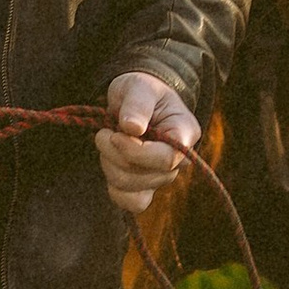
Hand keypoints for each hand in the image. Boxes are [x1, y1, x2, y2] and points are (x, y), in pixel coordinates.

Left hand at [97, 69, 199, 217]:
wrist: (136, 100)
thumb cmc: (141, 90)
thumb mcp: (138, 86)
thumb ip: (137, 103)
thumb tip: (132, 128)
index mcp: (185, 133)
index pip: (166, 159)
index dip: (135, 152)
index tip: (114, 134)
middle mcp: (180, 160)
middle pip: (146, 176)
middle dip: (114, 155)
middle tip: (103, 132)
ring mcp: (164, 176)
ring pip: (133, 188)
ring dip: (110, 166)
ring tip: (108, 142)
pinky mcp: (147, 187)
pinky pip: (132, 202)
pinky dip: (114, 188)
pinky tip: (110, 165)